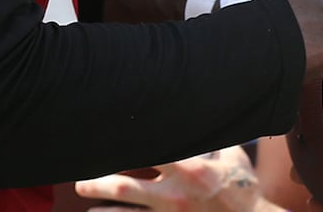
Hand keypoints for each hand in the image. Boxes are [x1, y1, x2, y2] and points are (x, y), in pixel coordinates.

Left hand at [76, 147, 264, 211]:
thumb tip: (199, 119)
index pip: (149, 151)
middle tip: (80, 179)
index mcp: (189, 170)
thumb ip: (212, 140)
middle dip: (97, 182)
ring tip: (88, 203)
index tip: (109, 136)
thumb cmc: (242, 188)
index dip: (126, 143)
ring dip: (103, 211)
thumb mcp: (232, 158)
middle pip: (124, 187)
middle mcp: (173, 194)